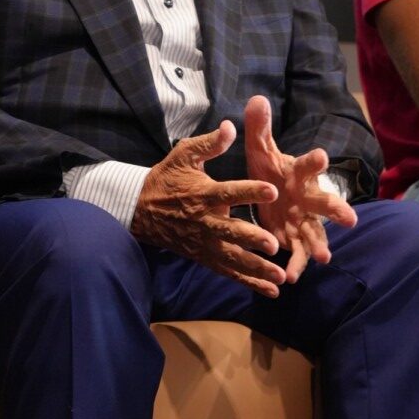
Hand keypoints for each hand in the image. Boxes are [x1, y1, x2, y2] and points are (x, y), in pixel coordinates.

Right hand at [131, 120, 286, 297]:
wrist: (140, 210)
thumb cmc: (167, 179)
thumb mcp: (183, 155)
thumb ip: (208, 144)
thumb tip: (230, 127)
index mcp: (203, 195)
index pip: (229, 192)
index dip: (250, 191)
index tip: (272, 189)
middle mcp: (205, 222)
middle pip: (231, 232)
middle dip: (251, 239)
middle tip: (272, 244)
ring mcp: (205, 243)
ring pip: (232, 258)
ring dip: (256, 269)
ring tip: (279, 277)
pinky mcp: (205, 257)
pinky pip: (229, 272)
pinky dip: (249, 283)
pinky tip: (272, 291)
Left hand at [244, 95, 356, 282]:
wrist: (269, 192)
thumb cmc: (269, 169)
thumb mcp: (260, 149)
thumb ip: (259, 127)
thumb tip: (256, 99)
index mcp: (299, 173)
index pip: (310, 164)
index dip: (316, 161)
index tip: (322, 156)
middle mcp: (307, 196)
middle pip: (325, 202)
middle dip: (337, 211)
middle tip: (350, 219)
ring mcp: (304, 219)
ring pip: (316, 233)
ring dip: (320, 245)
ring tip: (324, 258)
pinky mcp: (294, 237)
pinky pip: (298, 253)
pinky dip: (295, 264)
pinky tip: (290, 278)